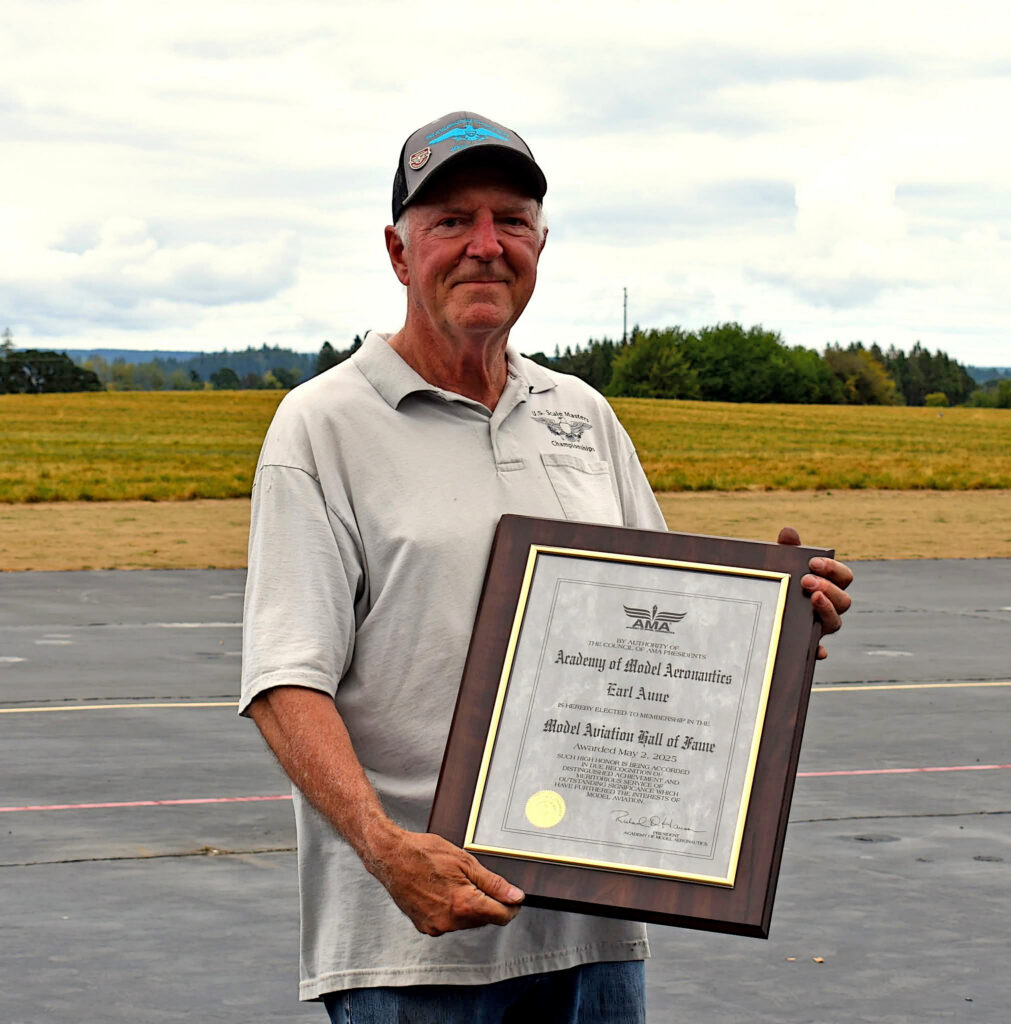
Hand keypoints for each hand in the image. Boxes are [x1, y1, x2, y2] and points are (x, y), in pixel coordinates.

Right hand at [370, 828, 524, 935]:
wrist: (391, 857)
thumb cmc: (425, 853)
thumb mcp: (465, 862)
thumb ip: (493, 883)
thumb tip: (515, 896)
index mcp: (463, 905)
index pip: (501, 917)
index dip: (511, 905)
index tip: (513, 897)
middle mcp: (450, 922)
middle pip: (484, 920)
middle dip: (488, 903)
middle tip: (478, 880)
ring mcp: (436, 927)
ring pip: (466, 922)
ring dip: (469, 907)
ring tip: (456, 882)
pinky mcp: (425, 927)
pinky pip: (449, 923)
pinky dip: (452, 910)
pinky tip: (443, 891)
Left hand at [777, 526, 853, 659]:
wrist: (761, 614)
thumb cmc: (779, 586)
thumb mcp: (781, 568)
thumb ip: (787, 551)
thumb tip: (788, 532)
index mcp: (827, 586)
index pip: (844, 577)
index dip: (833, 569)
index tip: (812, 562)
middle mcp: (828, 608)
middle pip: (844, 601)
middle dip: (829, 588)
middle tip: (806, 580)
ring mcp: (819, 628)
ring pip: (835, 623)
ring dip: (827, 611)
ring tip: (812, 598)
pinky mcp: (806, 645)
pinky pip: (818, 651)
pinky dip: (819, 650)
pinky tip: (817, 649)